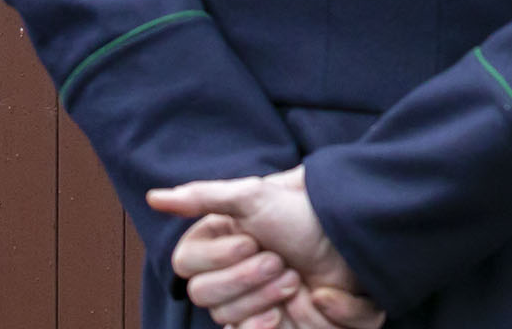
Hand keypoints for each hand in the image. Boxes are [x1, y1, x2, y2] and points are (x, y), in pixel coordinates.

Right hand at [151, 167, 381, 328]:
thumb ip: (204, 196)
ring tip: (296, 280)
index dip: (220, 259)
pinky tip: (292, 310)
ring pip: (229, 321)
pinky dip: (272, 326)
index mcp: (217, 247)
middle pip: (205, 299)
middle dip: (246, 280)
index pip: (186, 268)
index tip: (252, 241)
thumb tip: (155, 196)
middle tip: (281, 262)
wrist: (356, 237)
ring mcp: (251, 305)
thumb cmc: (304, 213)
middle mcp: (228, 278)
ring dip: (264, 299)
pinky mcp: (278, 324)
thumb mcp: (255, 196)